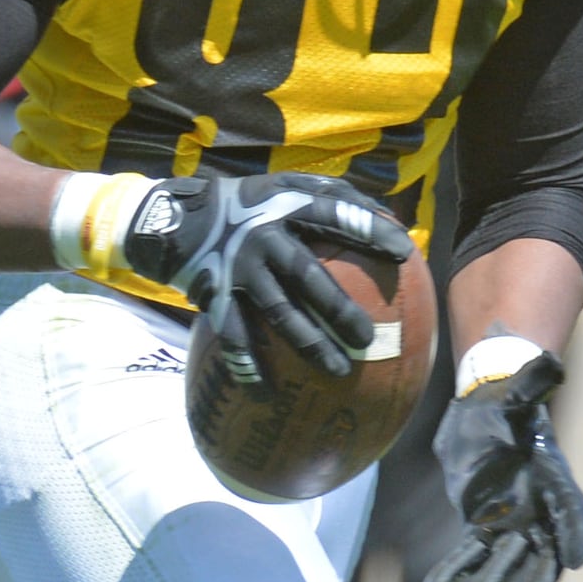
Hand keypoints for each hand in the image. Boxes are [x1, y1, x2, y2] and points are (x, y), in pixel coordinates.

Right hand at [90, 171, 415, 376]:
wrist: (177, 221)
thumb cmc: (248, 204)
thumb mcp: (284, 185)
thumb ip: (329, 195)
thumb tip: (387, 214)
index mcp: (284, 206)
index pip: (333, 215)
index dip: (369, 230)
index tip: (404, 253)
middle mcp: (263, 238)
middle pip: (308, 276)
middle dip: (339, 308)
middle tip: (369, 337)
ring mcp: (240, 270)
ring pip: (278, 313)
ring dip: (309, 344)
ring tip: (339, 372)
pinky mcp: (216, 296)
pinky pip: (234, 337)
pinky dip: (249, 367)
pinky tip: (267, 396)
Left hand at [420, 346, 582, 581]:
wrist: (487, 407)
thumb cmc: (508, 398)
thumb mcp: (517, 391)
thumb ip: (533, 382)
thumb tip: (549, 361)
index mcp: (549, 474)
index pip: (567, 507)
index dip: (573, 532)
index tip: (578, 558)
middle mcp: (535, 503)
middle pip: (543, 548)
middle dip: (538, 577)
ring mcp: (510, 517)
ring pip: (506, 558)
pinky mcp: (482, 522)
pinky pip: (470, 553)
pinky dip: (452, 572)